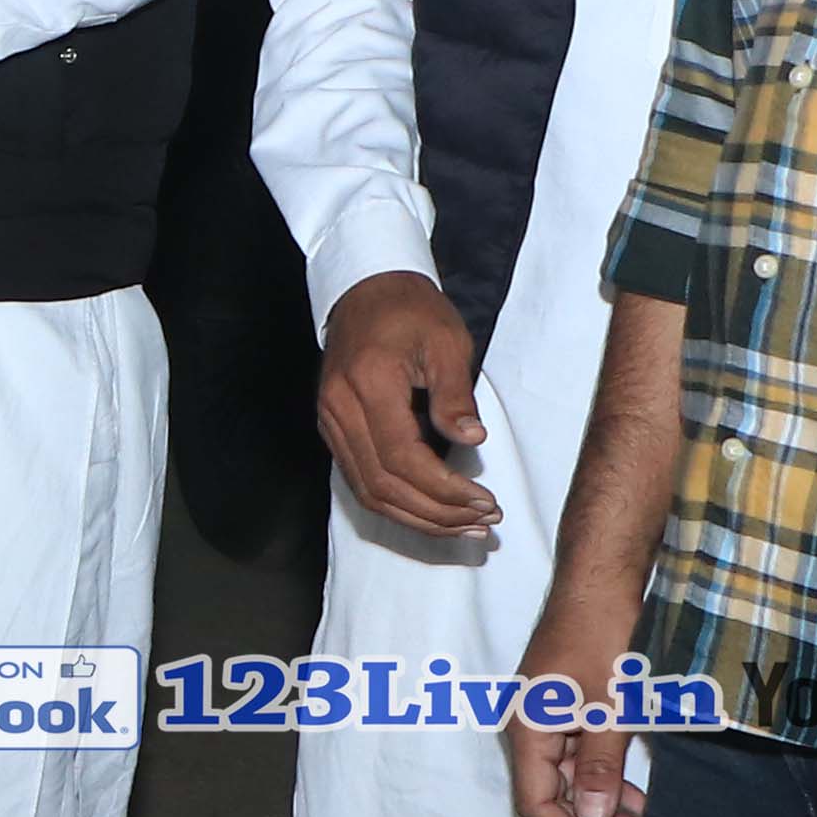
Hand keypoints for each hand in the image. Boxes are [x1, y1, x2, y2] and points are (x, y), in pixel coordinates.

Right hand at [314, 271, 497, 541]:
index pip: (403, 458)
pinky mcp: (333, 430)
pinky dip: (396, 504)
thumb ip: (454, 395)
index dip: (445, 489)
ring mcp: (331, 423)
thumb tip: (472, 439)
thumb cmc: (410, 311)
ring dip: (417, 517)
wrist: (365, 290)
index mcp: (368, 385)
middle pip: (383, 484)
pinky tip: (430, 512)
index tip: (485, 500)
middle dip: (436, 512)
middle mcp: (340, 410)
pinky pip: (360, 481)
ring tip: (463, 527)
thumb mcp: (446, 343)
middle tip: (482, 521)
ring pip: (368, 491)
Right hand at [503, 599, 646, 816]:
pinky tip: (636, 802)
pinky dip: (608, 781)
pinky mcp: (570, 706)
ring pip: (573, 780)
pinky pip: (584, 757)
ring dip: (604, 810)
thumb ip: (600, 764)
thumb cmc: (603, 636)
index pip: (539, 804)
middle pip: (555, 797)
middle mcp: (530, 729)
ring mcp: (550, 717)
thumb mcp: (608, 706)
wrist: (602, 579)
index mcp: (527, 730)